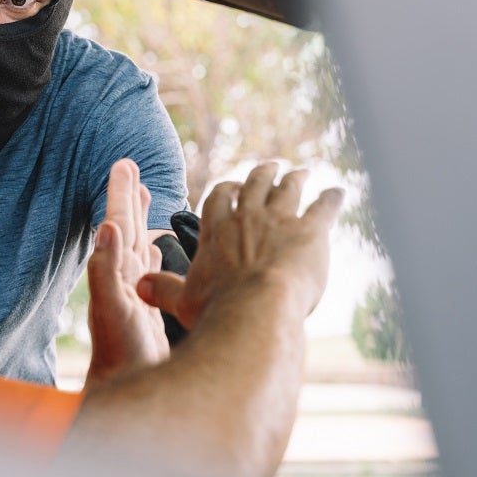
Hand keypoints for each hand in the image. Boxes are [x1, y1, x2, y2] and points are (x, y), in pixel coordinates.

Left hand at [85, 159, 169, 386]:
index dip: (121, 194)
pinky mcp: (146, 309)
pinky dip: (152, 255)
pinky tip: (156, 251)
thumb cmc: (120, 353)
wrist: (125, 388)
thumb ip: (106, 268)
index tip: (123, 165)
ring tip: (144, 198)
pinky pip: (150, 273)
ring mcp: (135, 293)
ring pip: (139, 246)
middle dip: (129, 198)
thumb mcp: (113, 307)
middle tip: (129, 167)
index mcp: (116, 271)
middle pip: (127, 228)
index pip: (119, 223)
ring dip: (141, 222)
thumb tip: (107, 227)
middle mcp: (123, 278)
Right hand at [138, 163, 343, 329]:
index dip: (227, 190)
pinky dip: (332, 198)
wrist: (255, 310)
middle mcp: (247, 217)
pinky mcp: (311, 230)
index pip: (219, 197)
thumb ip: (161, 290)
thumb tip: (138, 286)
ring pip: (288, 188)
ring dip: (295, 178)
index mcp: (216, 229)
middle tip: (270, 167)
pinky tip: (338, 192)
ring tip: (301, 172)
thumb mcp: (182, 301)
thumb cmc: (217, 309)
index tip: (232, 187)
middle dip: (262, 173)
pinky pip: (324, 205)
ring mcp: (280, 220)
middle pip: (254, 183)